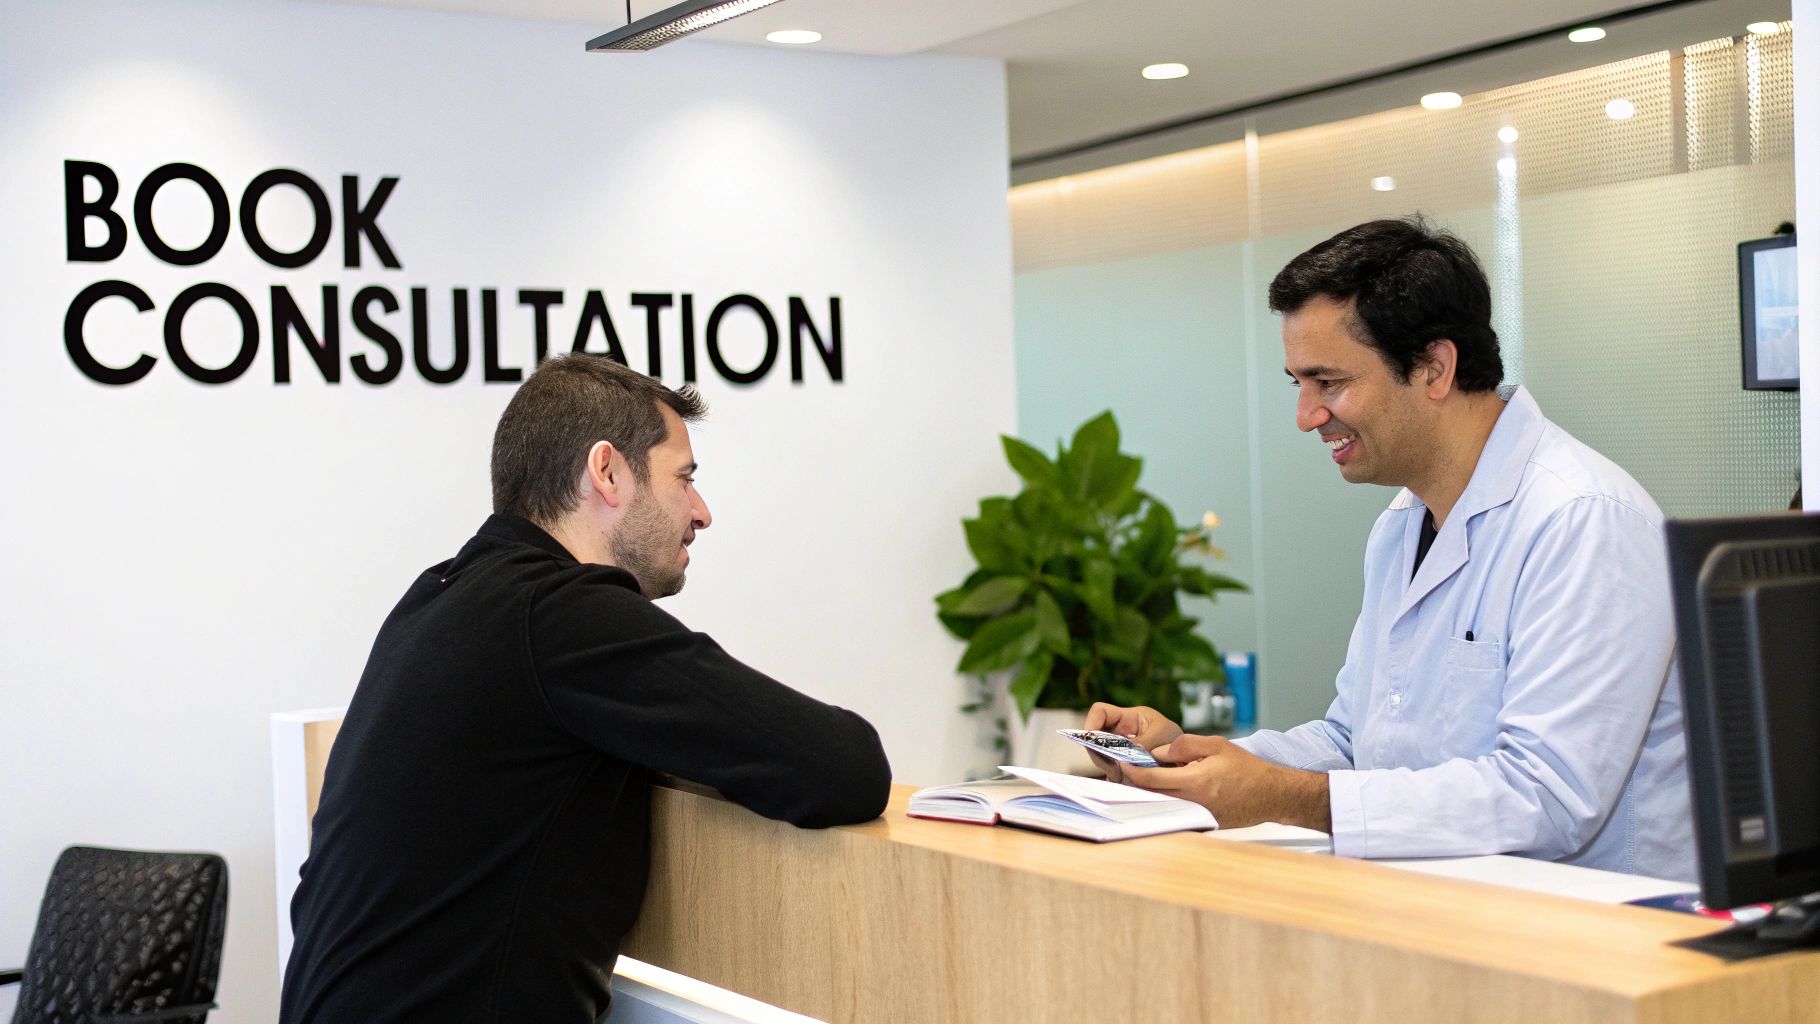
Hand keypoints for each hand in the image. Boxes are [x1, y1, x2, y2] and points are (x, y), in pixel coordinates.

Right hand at [1082, 703, 1182, 783]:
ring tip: (1125, 776)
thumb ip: (1144, 743)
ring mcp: (1119, 749)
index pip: (1100, 712)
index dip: (1091, 723)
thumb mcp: (1164, 736)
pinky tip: (1125, 781)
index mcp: (1130, 717)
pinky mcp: (1121, 766)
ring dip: (1109, 767)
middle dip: (1100, 752)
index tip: (1091, 740)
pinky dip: (1115, 777)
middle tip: (1114, 766)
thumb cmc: (1179, 742)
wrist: (1190, 761)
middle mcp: (1121, 732)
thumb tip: (1124, 753)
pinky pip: (1109, 770)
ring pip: (1101, 756)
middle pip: (1095, 737)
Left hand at [1120, 734, 1332, 830]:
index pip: (1151, 779)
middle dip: (1136, 782)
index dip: (1132, 770)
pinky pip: (1177, 812)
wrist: (1271, 795)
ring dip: (1150, 792)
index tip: (1122, 761)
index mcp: (1194, 782)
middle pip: (1151, 795)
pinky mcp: (1203, 824)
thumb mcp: (1216, 745)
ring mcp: (1197, 817)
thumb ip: (1184, 745)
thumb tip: (1159, 752)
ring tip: (1145, 777)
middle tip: (1127, 768)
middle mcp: (1192, 803)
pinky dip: (1167, 801)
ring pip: (1162, 805)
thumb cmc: (1246, 768)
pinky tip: (1167, 789)